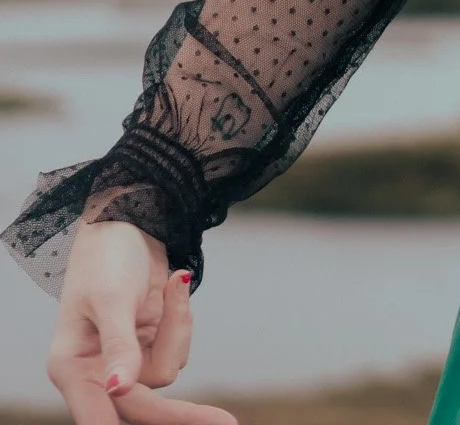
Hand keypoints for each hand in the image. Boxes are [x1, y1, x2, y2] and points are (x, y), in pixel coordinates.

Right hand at [48, 220, 236, 424]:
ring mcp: (124, 358)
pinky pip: (178, 346)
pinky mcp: (148, 342)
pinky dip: (182, 318)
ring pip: (167, 370)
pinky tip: (173, 282)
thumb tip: (119, 390)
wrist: (127, 217)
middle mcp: (96, 370)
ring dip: (179, 327)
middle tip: (226, 423)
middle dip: (184, 413)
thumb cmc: (107, 256)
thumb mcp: (112, 298)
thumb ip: (119, 346)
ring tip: (172, 281)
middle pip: (143, 406)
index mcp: (72, 366)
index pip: (98, 416)